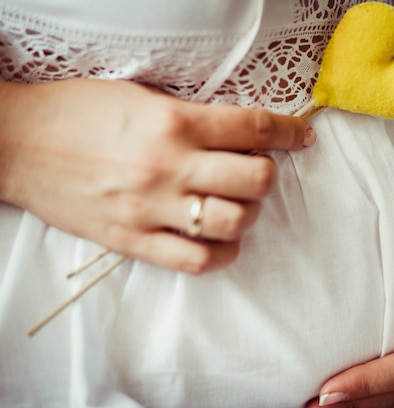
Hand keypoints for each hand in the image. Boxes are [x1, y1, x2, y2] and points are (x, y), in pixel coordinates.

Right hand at [0, 79, 314, 273]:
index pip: (253, 127)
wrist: (17, 143)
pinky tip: (219, 239)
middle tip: (257, 171)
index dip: (288, 132)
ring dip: (248, 213)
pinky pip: (196, 261)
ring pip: (234, 222)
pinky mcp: (133, 240)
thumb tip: (240, 132)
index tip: (302, 137)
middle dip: (268, 175)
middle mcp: (169, 166)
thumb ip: (193, 117)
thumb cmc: (78, 112)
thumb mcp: (141, 97)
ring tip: (235, 204)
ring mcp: (152, 208)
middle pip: (255, 179)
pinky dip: (221, 253)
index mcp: (174, 122)